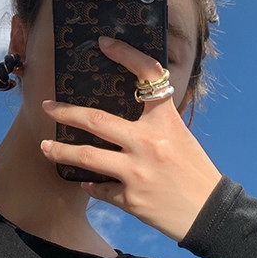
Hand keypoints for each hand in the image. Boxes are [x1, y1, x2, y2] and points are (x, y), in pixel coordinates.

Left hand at [40, 38, 221, 241]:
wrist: (211, 214)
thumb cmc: (196, 172)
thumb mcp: (179, 136)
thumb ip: (153, 123)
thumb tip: (121, 115)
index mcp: (165, 121)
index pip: (148, 75)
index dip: (126, 55)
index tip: (104, 43)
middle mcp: (148, 142)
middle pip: (96, 120)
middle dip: (65, 112)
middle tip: (47, 107)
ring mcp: (136, 172)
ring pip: (86, 156)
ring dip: (61, 151)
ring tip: (45, 147)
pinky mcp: (130, 199)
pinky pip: (98, 188)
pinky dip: (89, 184)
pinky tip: (85, 181)